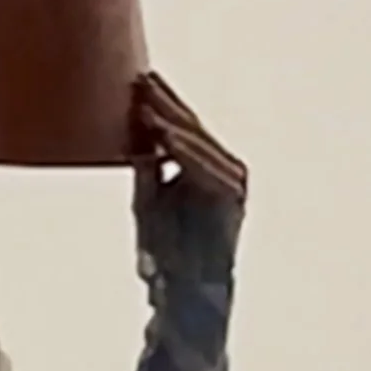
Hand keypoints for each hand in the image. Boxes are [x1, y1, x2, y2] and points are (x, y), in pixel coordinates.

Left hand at [132, 74, 247, 247]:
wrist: (188, 292)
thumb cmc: (164, 251)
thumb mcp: (147, 201)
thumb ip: (145, 169)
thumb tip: (136, 132)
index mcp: (200, 167)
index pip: (180, 127)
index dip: (158, 103)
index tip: (135, 79)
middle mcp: (221, 168)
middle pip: (190, 128)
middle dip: (165, 103)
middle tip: (141, 78)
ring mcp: (232, 181)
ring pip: (198, 143)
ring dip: (173, 121)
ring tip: (146, 103)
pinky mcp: (235, 196)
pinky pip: (205, 167)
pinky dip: (185, 152)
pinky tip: (165, 136)